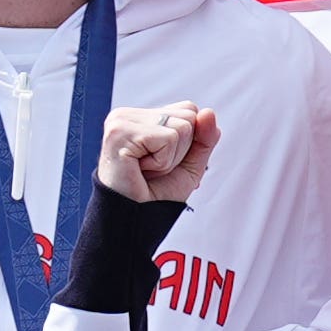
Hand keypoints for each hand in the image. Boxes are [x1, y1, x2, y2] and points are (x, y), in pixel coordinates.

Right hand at [100, 99, 218, 203]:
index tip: (161, 161)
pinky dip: (163, 162)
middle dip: (181, 150)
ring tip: (146, 170)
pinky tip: (140, 169)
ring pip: (182, 127)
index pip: (188, 109)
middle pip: (188, 115)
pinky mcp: (120, 132)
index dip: (187, 142)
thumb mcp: (189, 165)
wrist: (132, 221)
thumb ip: (204, 139)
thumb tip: (209, 112)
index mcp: (140, 117)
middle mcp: (128, 114)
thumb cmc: (154, 195)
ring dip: (170, 159)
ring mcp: (121, 121)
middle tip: (154, 169)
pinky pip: (168, 138)